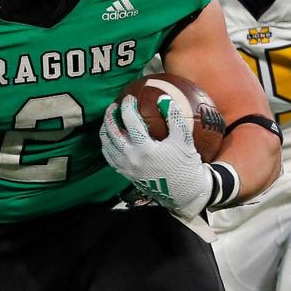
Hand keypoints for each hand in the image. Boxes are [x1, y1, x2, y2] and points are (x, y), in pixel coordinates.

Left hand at [100, 96, 211, 218]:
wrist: (184, 192)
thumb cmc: (185, 165)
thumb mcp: (184, 139)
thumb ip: (174, 117)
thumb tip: (163, 98)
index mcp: (145, 149)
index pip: (130, 122)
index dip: (127, 107)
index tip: (129, 98)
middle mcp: (131, 159)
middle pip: (112, 133)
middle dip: (110, 116)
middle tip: (113, 106)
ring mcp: (126, 168)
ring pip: (107, 145)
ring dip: (105, 130)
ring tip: (109, 119)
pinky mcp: (126, 174)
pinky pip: (110, 158)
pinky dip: (107, 145)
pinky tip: (111, 138)